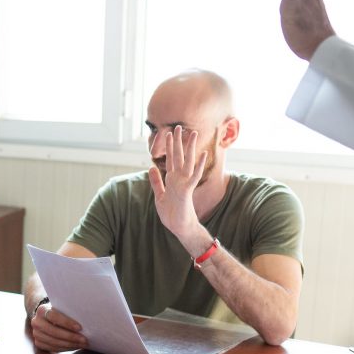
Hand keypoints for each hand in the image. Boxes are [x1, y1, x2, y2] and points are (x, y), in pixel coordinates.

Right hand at [29, 301, 87, 352]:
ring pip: (53, 341)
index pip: (54, 316)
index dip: (67, 323)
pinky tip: (75, 346)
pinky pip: (53, 348)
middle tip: (84, 340)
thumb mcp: (63, 308)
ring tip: (82, 344)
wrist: (47, 317)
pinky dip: (65, 348)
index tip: (80, 328)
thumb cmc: (61, 312)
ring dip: (70, 344)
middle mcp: (36, 322)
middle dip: (70, 337)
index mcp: (42, 310)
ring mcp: (36, 334)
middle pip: (53, 331)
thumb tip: (87, 320)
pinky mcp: (38, 343)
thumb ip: (69, 312)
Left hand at [147, 127, 209, 250]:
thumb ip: (156, 182)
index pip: (171, 159)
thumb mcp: (159, 195)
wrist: (179, 227)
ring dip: (190, 148)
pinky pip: (194, 176)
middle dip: (178, 142)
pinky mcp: (187, 191)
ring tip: (193, 133)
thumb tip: (151, 168)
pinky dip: (199, 165)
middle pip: (178, 156)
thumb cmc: (171, 214)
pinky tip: (203, 154)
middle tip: (178, 126)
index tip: (169, 133)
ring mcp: (184, 183)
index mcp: (172, 179)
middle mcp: (179, 178)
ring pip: (187, 162)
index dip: (170, 146)